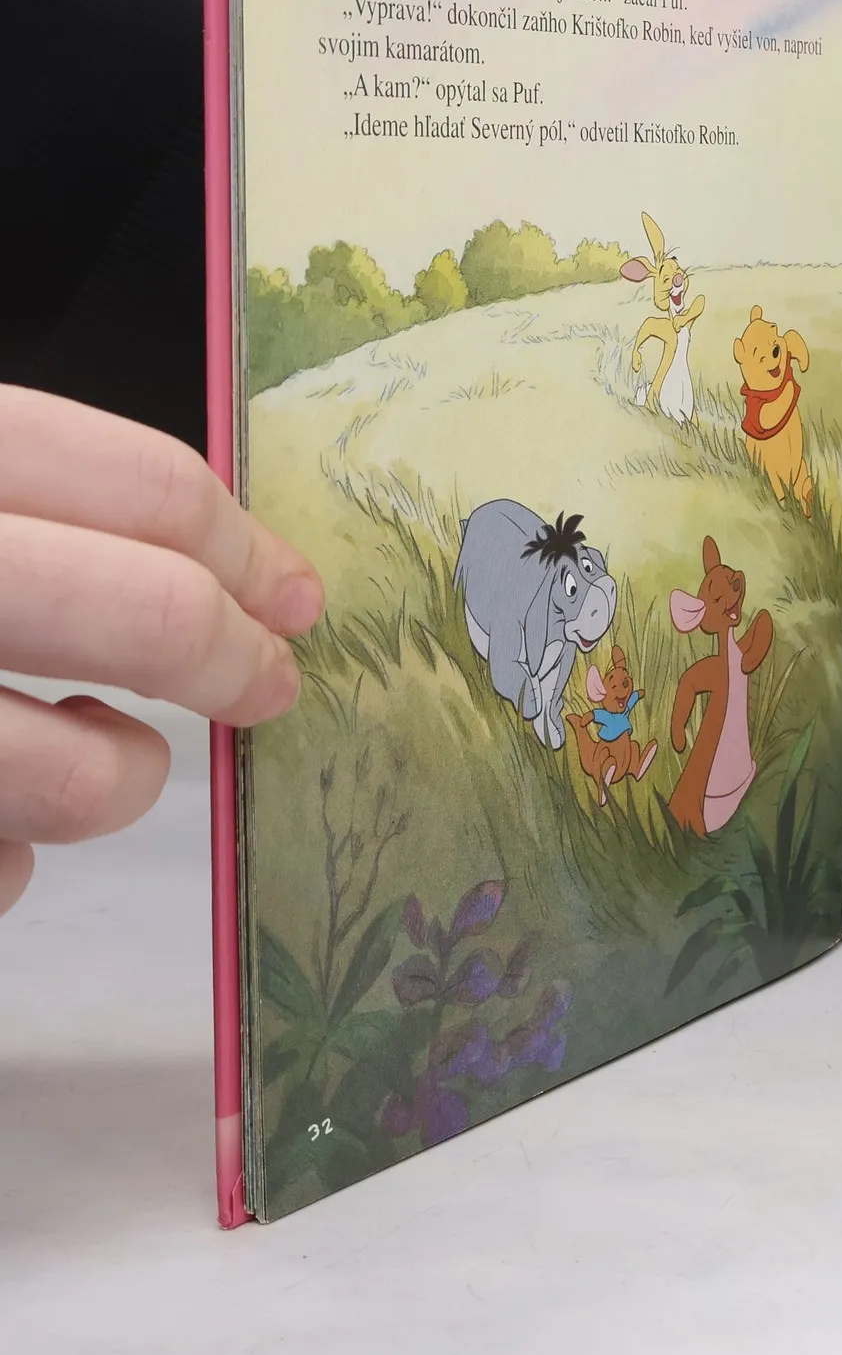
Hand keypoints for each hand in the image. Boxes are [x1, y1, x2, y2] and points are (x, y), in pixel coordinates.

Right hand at [0, 388, 324, 915]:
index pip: (142, 485)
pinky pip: (0, 868)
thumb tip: (238, 579)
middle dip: (231, 661)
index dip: (244, 549)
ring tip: (84, 751)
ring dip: (121, 775)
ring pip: (92, 776)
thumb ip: (57, 520)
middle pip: (153, 615)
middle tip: (269, 686)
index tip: (299, 598)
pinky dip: (6, 853)